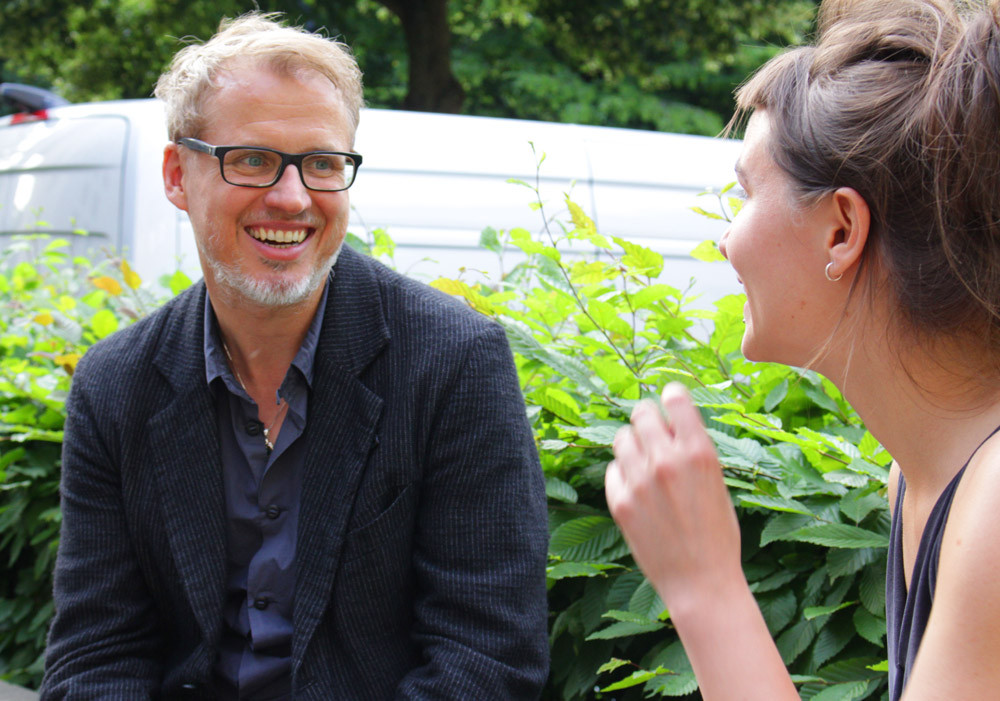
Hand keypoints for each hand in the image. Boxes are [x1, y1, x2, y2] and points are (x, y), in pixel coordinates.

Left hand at [605, 383, 742, 612]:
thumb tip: (668, 420)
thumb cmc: (716, 533)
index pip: (675, 398)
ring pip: (622, 438)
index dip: (672, 398)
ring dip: (633, 446)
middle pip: (641, 413)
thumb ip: (691, 450)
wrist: (701, 582)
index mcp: (698, 453)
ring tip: (645, 465)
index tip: (670, 406)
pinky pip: (613, 470)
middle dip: (648, 420)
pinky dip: (623, 475)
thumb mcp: (715, 482)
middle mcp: (666, 461)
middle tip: (654, 435)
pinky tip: (638, 492)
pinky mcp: (619, 502)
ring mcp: (639, 482)